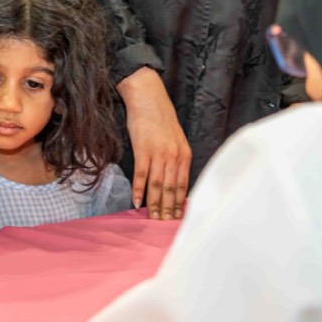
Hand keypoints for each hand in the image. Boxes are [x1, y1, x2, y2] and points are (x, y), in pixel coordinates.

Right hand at [117, 67, 190, 219]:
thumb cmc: (161, 119)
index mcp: (184, 155)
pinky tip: (137, 201)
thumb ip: (177, 160)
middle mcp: (173, 157)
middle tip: (164, 224)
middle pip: (170, 189)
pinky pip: (142, 175)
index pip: (183, 186)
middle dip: (168, 209)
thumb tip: (174, 182)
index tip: (177, 218)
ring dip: (154, 204)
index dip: (180, 204)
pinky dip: (139, 190)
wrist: (148, 98)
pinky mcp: (142, 150)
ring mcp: (158, 154)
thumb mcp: (176, 140)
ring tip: (152, 217)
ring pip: (157, 186)